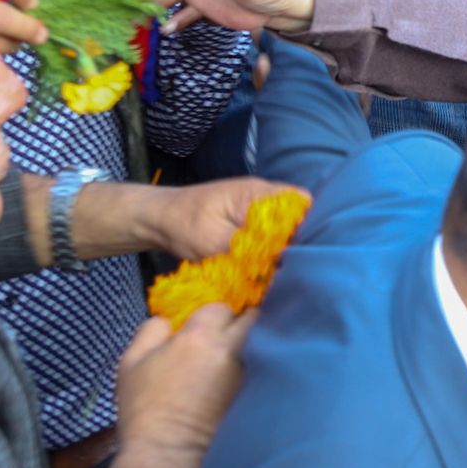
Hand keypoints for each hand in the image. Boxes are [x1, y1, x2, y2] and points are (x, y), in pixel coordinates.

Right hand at [114, 303, 254, 457]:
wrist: (164, 450)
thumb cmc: (143, 405)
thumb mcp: (131, 360)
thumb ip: (152, 330)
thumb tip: (169, 323)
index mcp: (199, 337)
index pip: (220, 308)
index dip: (209, 315)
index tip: (198, 326)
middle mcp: (228, 351)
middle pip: (250, 319)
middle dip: (238, 321)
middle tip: (222, 331)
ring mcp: (241, 374)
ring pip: (253, 344)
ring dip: (243, 343)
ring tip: (222, 355)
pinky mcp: (244, 394)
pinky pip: (250, 367)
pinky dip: (241, 365)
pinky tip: (223, 376)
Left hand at [142, 177, 307, 261]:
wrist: (157, 220)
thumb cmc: (181, 225)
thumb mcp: (212, 241)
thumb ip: (246, 251)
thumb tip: (277, 264)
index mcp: (257, 194)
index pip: (299, 203)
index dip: (310, 226)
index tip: (308, 253)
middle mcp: (262, 198)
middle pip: (297, 217)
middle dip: (300, 242)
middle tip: (299, 269)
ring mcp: (256, 211)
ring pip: (284, 229)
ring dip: (284, 250)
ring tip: (287, 273)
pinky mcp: (248, 225)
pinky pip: (270, 236)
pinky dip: (270, 252)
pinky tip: (270, 271)